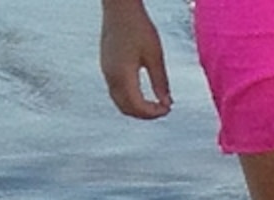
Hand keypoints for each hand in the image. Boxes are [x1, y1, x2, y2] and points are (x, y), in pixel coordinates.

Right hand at [99, 0, 171, 117]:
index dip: (154, 113)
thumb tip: (167, 103)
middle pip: (127, 109)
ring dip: (137, 108)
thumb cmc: (138, 26)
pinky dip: (129, 99)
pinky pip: (116, 92)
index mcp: (123, 75)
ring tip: (154, 103)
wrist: (119, 7)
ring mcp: (106, 71)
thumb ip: (161, 83)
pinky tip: (142, 94)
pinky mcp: (105, 66)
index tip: (168, 108)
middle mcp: (111, 76)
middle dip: (146, 114)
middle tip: (162, 109)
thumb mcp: (155, 56)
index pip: (138, 107)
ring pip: (120, 102)